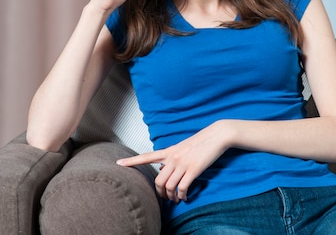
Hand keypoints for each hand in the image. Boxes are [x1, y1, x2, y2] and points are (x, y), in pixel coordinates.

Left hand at [116, 121, 232, 202]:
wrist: (217, 135)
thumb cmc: (201, 141)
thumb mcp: (182, 147)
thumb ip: (171, 157)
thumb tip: (161, 169)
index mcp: (169, 151)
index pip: (146, 157)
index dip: (132, 162)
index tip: (118, 164)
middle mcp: (173, 158)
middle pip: (158, 180)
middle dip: (160, 192)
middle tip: (166, 198)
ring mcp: (183, 164)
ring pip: (169, 186)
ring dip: (171, 197)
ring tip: (175, 200)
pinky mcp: (193, 170)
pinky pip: (182, 188)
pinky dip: (182, 196)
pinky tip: (184, 197)